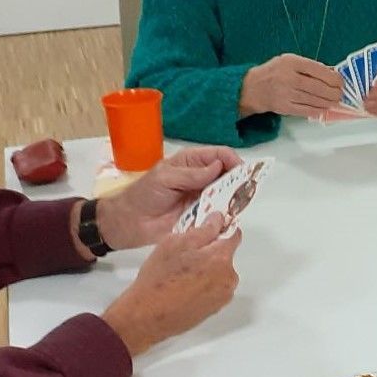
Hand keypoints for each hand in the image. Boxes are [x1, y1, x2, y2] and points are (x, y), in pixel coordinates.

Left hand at [94, 146, 240, 249]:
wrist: (131, 222)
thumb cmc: (145, 194)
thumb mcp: (165, 178)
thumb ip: (191, 174)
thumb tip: (218, 166)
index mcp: (192, 161)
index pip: (220, 155)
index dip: (233, 160)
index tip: (241, 171)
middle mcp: (202, 177)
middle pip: (228, 173)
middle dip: (239, 179)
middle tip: (245, 189)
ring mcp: (203, 196)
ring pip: (227, 193)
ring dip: (235, 197)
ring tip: (239, 203)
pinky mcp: (202, 215)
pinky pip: (219, 212)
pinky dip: (227, 213)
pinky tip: (230, 216)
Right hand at [101, 214, 242, 355]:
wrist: (146, 316)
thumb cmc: (158, 280)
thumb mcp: (175, 243)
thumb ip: (203, 230)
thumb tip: (217, 220)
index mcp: (221, 258)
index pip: (233, 234)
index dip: (220, 228)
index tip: (209, 228)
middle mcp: (228, 278)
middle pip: (225, 255)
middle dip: (209, 251)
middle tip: (185, 255)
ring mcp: (222, 296)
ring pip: (219, 272)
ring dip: (206, 269)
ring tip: (181, 274)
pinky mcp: (214, 308)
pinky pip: (213, 288)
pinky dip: (203, 285)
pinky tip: (183, 287)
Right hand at [241, 53, 342, 116]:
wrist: (252, 88)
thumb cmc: (274, 72)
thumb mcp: (289, 61)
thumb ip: (309, 66)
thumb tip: (332, 73)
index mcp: (291, 62)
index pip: (318, 70)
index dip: (333, 77)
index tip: (340, 81)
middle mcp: (288, 77)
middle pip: (318, 87)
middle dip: (333, 92)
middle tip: (339, 93)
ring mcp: (286, 94)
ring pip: (314, 100)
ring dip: (328, 102)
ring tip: (334, 101)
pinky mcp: (285, 107)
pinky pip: (306, 110)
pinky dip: (318, 110)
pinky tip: (324, 108)